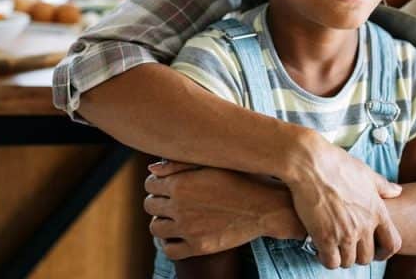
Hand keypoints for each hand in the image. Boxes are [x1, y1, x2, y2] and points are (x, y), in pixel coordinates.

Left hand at [143, 161, 299, 259]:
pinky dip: (168, 243)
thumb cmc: (241, 179)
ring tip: (174, 217)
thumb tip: (151, 170)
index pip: (150, 184)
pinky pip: (169, 250)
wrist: (265, 206)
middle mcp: (180, 207)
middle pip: (150, 205)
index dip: (157, 183)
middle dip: (157, 200)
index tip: (167, 184)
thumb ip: (178, 164)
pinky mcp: (199, 247)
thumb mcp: (211, 164)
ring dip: (161, 221)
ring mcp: (188, 229)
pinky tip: (178, 234)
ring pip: (155, 228)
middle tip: (170, 200)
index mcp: (180, 184)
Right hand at [283, 134, 402, 268]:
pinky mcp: (325, 237)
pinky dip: (325, 258)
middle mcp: (365, 226)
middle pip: (367, 257)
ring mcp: (346, 233)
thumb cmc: (336, 164)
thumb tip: (397, 191)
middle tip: (346, 247)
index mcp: (377, 211)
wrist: (310, 163)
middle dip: (357, 254)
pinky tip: (319, 248)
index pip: (392, 244)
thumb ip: (383, 186)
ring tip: (331, 247)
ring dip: (340, 257)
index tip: (375, 251)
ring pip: (348, 261)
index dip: (385, 252)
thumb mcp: (365, 173)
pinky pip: (331, 262)